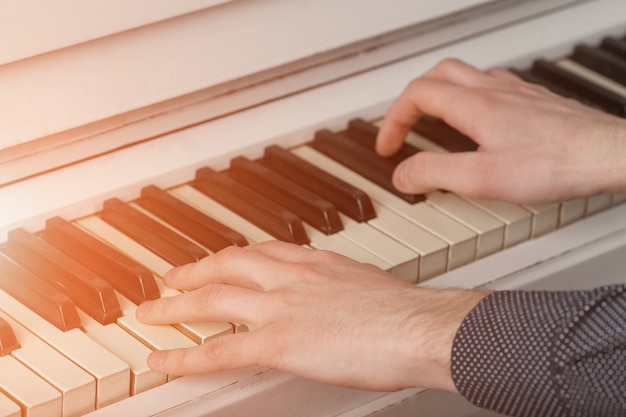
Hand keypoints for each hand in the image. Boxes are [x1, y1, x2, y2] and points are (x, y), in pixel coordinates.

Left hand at [136, 241, 486, 391]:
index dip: (235, 254)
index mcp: (316, 262)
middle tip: (172, 276)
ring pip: (212, 299)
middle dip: (195, 270)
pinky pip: (218, 349)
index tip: (222, 257)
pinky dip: (185, 355)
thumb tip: (342, 300)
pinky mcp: (277, 343)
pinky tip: (163, 360)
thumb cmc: (407, 311)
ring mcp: (280, 307)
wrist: (420, 325)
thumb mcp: (371, 285)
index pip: (263, 250)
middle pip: (228, 265)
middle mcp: (291, 276)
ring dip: (176, 306)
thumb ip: (345, 288)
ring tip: (152, 312)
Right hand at [377, 58, 625, 203]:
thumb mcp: (481, 178)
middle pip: (438, 75)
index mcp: (474, 105)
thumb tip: (403, 175)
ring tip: (434, 119)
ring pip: (466, 76)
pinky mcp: (536, 102)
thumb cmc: (556, 164)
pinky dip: (471, 98)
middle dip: (412, 99)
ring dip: (440, 93)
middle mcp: (494, 91)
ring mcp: (518, 93)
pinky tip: (481, 120)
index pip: (417, 95)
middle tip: (404, 125)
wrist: (611, 155)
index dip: (393, 120)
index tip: (388, 147)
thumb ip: (434, 173)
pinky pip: (493, 86)